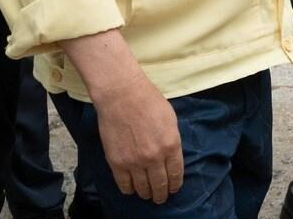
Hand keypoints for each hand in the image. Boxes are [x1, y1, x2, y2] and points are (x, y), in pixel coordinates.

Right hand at [93, 72, 183, 202]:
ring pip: (142, 188)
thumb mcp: (171, 120)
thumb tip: (171, 157)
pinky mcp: (117, 162)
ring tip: (147, 194)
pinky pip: (124, 185)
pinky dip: (129, 190)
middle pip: (160, 185)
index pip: (176, 175)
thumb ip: (172, 141)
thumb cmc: (148, 101)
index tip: (173, 189)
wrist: (122, 94)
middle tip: (160, 197)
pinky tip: (131, 188)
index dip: (175, 185)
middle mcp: (154, 157)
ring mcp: (135, 162)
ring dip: (146, 193)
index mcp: (171, 145)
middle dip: (161, 194)